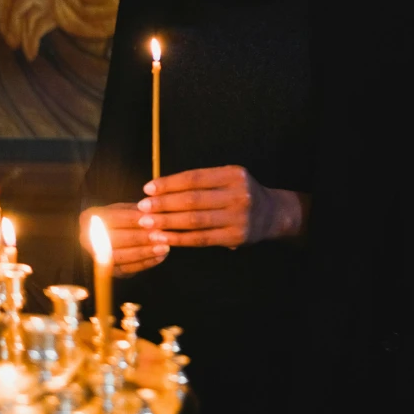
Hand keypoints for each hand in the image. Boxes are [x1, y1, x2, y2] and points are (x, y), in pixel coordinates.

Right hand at [79, 203, 169, 277]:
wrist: (109, 232)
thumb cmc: (121, 216)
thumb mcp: (125, 208)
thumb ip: (137, 210)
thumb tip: (154, 214)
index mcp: (89, 218)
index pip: (112, 218)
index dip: (133, 219)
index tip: (152, 218)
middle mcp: (86, 239)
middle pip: (116, 240)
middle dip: (140, 238)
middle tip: (161, 235)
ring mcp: (96, 257)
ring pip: (122, 256)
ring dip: (144, 252)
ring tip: (164, 247)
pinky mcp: (108, 271)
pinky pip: (127, 269)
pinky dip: (145, 263)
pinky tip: (160, 256)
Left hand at [136, 165, 304, 248]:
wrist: (271, 214)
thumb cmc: (240, 193)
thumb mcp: (228, 178)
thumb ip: (202, 181)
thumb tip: (161, 187)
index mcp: (233, 174)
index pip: (195, 178)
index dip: (169, 183)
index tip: (148, 188)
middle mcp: (238, 194)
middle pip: (193, 199)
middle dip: (163, 204)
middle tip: (142, 207)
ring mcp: (238, 217)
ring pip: (195, 220)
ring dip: (167, 222)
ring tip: (147, 223)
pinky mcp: (236, 237)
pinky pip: (201, 239)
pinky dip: (179, 239)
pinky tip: (163, 238)